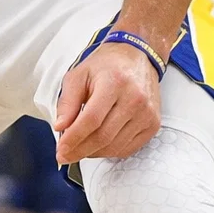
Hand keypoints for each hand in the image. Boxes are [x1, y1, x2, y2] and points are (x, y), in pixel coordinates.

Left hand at [54, 41, 161, 164]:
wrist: (137, 57)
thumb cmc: (106, 65)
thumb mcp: (78, 75)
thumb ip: (67, 102)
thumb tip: (60, 127)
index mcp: (114, 83)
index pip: (91, 119)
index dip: (74, 138)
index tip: (61, 149)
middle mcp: (134, 100)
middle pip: (104, 135)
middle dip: (80, 150)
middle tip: (65, 156)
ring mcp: (147, 114)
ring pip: (116, 145)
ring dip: (93, 153)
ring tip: (78, 150)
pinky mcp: (153, 124)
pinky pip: (129, 147)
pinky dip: (110, 152)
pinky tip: (97, 148)